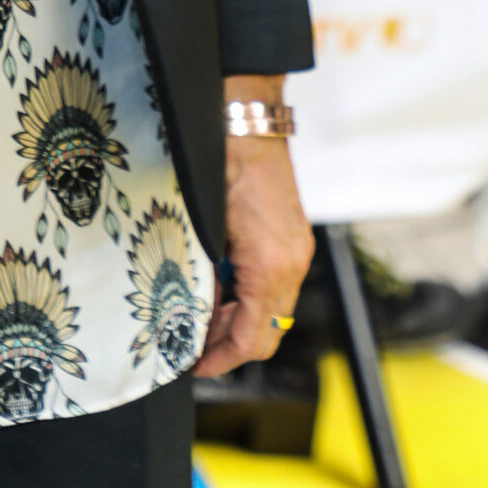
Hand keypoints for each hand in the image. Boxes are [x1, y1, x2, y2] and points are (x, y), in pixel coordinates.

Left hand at [196, 79, 313, 379]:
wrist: (246, 122)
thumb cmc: (220, 164)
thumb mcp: (203, 228)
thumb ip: (205, 276)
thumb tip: (191, 311)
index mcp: (270, 266)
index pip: (254, 338)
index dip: (223, 359)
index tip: (196, 366)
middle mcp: (291, 264)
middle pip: (269, 332)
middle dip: (231, 346)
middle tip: (193, 346)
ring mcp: (296, 251)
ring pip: (273, 311)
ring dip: (240, 321)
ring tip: (202, 318)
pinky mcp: (293, 240)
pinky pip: (276, 285)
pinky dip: (250, 297)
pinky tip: (222, 289)